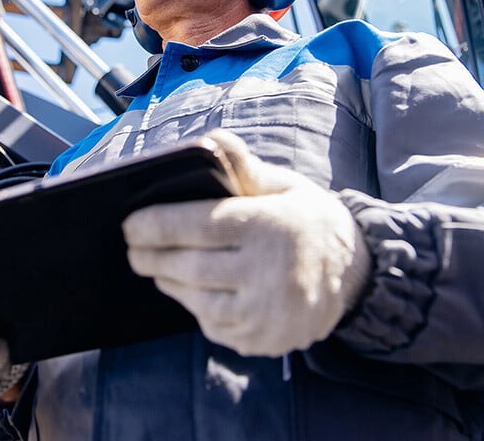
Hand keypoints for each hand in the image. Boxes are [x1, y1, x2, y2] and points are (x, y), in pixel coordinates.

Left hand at [123, 130, 371, 356]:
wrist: (354, 277)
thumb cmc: (309, 222)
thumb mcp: (285, 187)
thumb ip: (244, 168)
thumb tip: (210, 141)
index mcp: (271, 227)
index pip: (198, 225)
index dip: (156, 225)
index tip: (128, 224)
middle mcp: (268, 274)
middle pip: (188, 265)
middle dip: (150, 255)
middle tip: (132, 247)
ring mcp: (264, 315)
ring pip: (194, 298)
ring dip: (167, 280)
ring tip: (155, 265)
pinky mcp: (260, 341)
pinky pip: (211, 324)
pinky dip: (194, 304)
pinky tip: (189, 288)